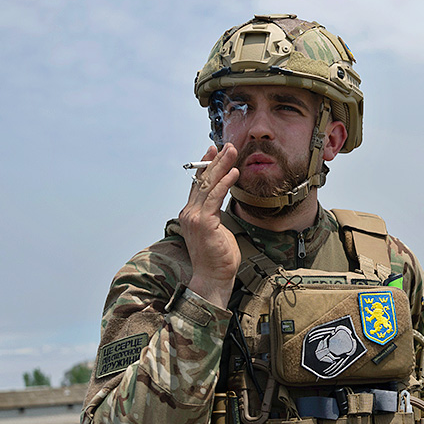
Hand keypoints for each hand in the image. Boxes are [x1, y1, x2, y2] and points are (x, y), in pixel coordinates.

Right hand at [180, 144, 240, 307]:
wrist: (213, 278)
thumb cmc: (218, 258)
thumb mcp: (217, 230)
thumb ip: (215, 215)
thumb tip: (221, 204)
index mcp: (191, 214)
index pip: (198, 185)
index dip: (206, 166)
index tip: (213, 151)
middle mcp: (189, 213)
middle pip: (202, 181)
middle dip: (215, 161)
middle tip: (227, 145)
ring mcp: (194, 218)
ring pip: (208, 185)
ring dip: (221, 166)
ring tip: (232, 151)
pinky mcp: (204, 223)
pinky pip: (215, 197)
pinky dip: (224, 183)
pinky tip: (233, 172)